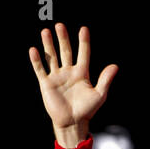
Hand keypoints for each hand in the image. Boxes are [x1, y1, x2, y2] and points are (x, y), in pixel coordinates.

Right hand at [29, 23, 117, 148]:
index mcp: (82, 73)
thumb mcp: (99, 95)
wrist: (72, 123)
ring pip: (52, 57)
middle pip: (65, 51)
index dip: (83, 42)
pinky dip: (37, 61)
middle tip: (60, 25)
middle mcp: (69, 72)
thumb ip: (105, 80)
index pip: (83, 53)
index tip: (84, 29)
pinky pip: (41, 70)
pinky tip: (34, 50)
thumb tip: (115, 66)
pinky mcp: (46, 84)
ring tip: (46, 31)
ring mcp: (57, 77)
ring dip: (48, 45)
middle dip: (63, 38)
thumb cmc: (87, 110)